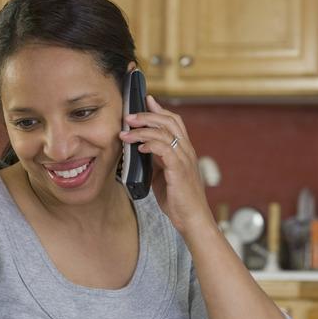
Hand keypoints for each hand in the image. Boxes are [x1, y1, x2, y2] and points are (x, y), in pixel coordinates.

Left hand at [119, 96, 215, 235]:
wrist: (192, 218)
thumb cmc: (178, 199)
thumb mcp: (163, 175)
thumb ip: (156, 160)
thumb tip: (140, 149)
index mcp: (184, 150)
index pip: (174, 121)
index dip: (159, 109)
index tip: (145, 100)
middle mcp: (186, 151)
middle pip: (169, 121)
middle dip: (146, 115)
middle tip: (128, 116)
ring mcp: (184, 159)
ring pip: (164, 132)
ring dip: (142, 130)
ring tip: (125, 133)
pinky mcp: (179, 170)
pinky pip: (164, 149)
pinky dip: (150, 144)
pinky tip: (139, 148)